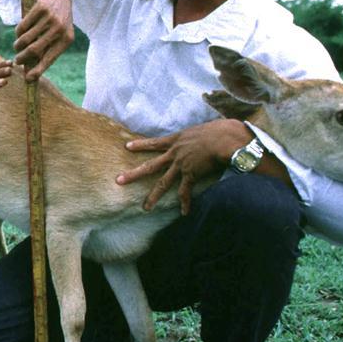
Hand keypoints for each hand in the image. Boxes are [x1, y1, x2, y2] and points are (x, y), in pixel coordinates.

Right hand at [13, 0, 73, 80]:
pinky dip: (18, 32)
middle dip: (23, 58)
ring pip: (26, 38)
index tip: (28, 79)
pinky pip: (23, 26)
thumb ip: (48, 50)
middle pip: (35, 50)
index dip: (38, 70)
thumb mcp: (59, 35)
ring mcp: (50, 18)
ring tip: (17, 47)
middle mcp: (60, 29)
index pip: (50, 58)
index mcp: (66, 39)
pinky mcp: (40, 8)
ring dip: (18, 45)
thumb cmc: (57, 20)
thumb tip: (32, 72)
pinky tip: (19, 33)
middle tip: (17, 61)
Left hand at [116, 119, 249, 214]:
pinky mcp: (191, 175)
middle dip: (133, 174)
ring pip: (163, 183)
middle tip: (118, 180)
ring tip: (145, 207)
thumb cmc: (220, 129)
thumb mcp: (203, 129)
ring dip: (153, 196)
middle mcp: (175, 153)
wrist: (223, 138)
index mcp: (177, 139)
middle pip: (150, 166)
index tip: (127, 147)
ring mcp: (181, 165)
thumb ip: (198, 135)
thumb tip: (205, 135)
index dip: (141, 145)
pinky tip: (184, 213)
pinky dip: (186, 203)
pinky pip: (186, 192)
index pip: (155, 143)